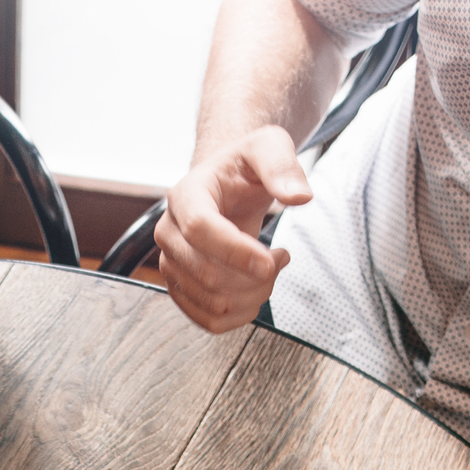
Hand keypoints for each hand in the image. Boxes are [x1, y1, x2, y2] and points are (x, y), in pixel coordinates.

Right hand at [155, 126, 310, 334]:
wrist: (224, 187)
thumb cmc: (243, 168)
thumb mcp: (268, 148)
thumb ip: (283, 166)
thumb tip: (300, 196)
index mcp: (185, 195)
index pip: (200, 229)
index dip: (235, 251)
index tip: (270, 262)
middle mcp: (169, 233)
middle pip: (207, 275)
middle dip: (256, 278)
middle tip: (281, 258)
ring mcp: (171, 265)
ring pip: (212, 303)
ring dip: (254, 296)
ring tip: (270, 269)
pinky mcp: (181, 290)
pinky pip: (211, 321)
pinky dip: (242, 313)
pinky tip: (256, 289)